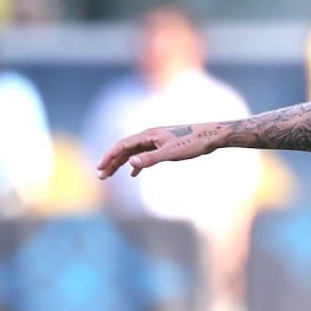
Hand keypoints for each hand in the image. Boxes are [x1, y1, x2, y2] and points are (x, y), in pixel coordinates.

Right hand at [97, 122, 224, 179]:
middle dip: (111, 162)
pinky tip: (133, 173)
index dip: (109, 156)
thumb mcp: (170, 153)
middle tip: (101, 176)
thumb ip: (150, 158)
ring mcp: (156, 140)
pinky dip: (136, 163)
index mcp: (148, 135)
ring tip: (110, 175)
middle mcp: (150, 136)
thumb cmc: (192, 143)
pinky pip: (144, 154)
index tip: (100, 168)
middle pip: (125, 149)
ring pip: (133, 152)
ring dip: (121, 163)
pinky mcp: (164, 145)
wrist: (211, 136)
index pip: (122, 145)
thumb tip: (129, 162)